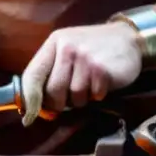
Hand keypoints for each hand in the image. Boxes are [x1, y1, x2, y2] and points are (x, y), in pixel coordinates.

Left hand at [20, 22, 143, 125]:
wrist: (128, 38)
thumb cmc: (93, 48)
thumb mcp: (69, 50)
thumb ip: (52, 72)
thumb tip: (36, 106)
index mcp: (55, 42)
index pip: (33, 75)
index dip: (30, 100)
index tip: (28, 118)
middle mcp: (67, 47)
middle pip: (53, 92)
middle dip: (61, 102)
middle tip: (72, 95)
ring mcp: (84, 57)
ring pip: (74, 97)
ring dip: (83, 97)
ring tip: (91, 83)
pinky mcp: (101, 69)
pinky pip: (93, 96)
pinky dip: (98, 94)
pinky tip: (103, 81)